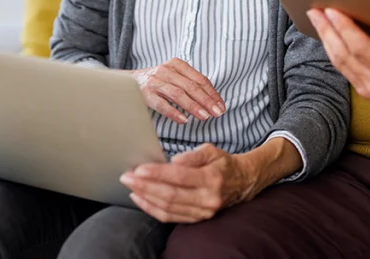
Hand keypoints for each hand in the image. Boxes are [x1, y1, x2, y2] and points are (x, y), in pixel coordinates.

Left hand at [121, 144, 256, 222]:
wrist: (242, 182)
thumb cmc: (223, 163)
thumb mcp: (211, 150)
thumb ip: (193, 155)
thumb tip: (172, 161)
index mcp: (212, 178)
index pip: (179, 176)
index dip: (157, 173)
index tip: (139, 168)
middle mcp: (208, 198)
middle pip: (170, 195)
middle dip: (145, 186)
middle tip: (127, 177)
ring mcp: (203, 212)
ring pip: (168, 208)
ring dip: (146, 198)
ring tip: (130, 187)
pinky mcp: (198, 219)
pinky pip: (171, 217)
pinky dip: (153, 209)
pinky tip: (141, 199)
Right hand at [129, 59, 225, 123]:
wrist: (129, 81)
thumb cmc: (158, 81)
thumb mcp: (174, 76)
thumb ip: (190, 83)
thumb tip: (213, 100)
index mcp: (177, 64)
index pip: (199, 79)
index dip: (212, 93)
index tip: (221, 106)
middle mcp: (166, 70)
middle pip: (191, 86)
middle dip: (206, 100)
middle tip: (217, 113)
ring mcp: (155, 81)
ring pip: (178, 94)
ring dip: (193, 106)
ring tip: (204, 116)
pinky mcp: (145, 94)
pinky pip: (161, 104)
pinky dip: (174, 112)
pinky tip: (184, 120)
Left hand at [307, 8, 369, 131]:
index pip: (361, 49)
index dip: (345, 29)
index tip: (332, 10)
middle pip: (343, 54)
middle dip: (327, 31)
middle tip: (314, 9)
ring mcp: (367, 88)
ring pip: (339, 61)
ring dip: (326, 39)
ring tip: (316, 17)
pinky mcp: (364, 89)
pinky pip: (343, 66)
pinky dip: (333, 49)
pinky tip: (328, 34)